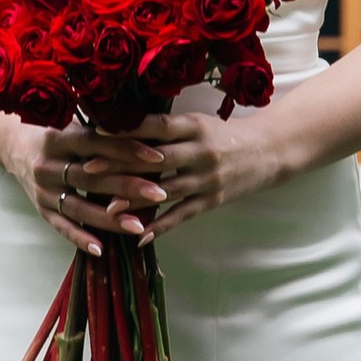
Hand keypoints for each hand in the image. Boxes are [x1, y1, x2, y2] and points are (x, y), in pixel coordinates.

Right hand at [0, 117, 169, 254]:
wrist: (15, 147)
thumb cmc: (57, 132)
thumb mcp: (73, 124)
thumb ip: (102, 129)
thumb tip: (149, 131)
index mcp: (57, 137)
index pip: (95, 142)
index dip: (126, 149)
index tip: (157, 156)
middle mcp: (47, 165)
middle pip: (90, 178)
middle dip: (127, 186)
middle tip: (160, 193)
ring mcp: (42, 190)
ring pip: (78, 207)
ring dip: (109, 218)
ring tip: (139, 226)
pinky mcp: (41, 209)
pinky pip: (61, 226)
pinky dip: (80, 238)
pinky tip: (101, 249)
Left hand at [93, 106, 293, 239]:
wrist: (271, 150)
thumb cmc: (225, 134)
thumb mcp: (199, 123)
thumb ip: (167, 128)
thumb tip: (123, 128)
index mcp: (194, 125)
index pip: (156, 126)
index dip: (127, 130)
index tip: (97, 134)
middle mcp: (200, 150)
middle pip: (156, 158)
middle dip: (121, 165)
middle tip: (89, 169)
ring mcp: (207, 177)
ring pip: (166, 190)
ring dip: (136, 201)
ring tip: (109, 209)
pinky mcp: (213, 200)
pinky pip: (183, 214)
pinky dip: (162, 226)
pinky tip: (141, 236)